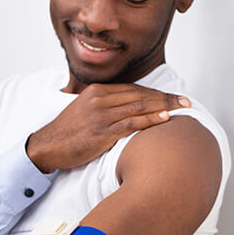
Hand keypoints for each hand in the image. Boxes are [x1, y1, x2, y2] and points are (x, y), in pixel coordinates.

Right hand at [27, 83, 190, 172]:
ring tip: (182, 108)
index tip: (171, 96)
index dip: (154, 92)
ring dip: (164, 106)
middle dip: (165, 97)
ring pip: (139, 107)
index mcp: (96, 91)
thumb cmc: (66, 132)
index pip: (132, 89)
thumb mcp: (82, 110)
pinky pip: (132, 124)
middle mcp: (99, 100)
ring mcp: (101, 116)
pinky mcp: (102, 132)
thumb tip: (123, 108)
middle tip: (186, 100)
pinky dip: (150, 120)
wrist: (47, 146)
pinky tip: (165, 118)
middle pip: (139, 95)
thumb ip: (102, 105)